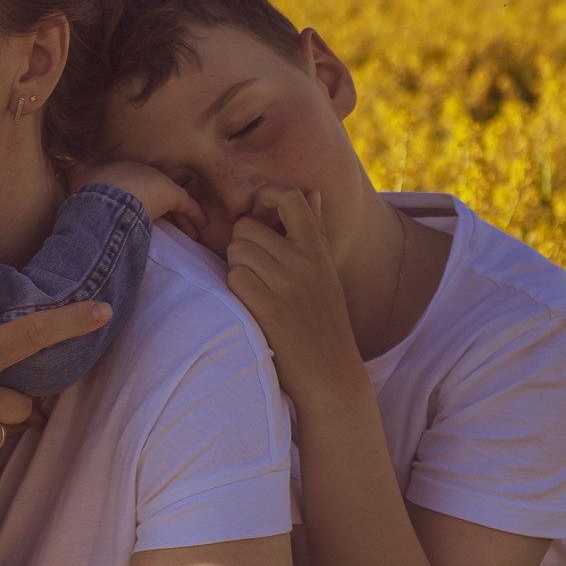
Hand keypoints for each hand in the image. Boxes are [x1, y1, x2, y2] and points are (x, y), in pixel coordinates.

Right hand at [76, 158, 203, 233]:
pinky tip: (201, 226)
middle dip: (166, 210)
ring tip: (190, 234)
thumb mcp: (77, 178)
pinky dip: (195, 214)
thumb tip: (67, 166)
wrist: (101, 194)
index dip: (144, 199)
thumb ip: (75, 173)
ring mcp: (158, 182)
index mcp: (123, 170)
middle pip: (159, 192)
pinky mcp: (170, 194)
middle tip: (173, 225)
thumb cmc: (88, 190)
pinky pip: (188, 205)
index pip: (139, 185)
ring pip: (176, 200)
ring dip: (183, 218)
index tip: (146, 211)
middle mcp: (143, 172)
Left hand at [223, 186, 365, 413]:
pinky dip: (235, 288)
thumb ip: (314, 229)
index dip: (265, 196)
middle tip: (253, 266)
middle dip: (242, 244)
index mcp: (317, 248)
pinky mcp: (268, 307)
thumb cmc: (324, 319)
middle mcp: (302, 260)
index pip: (289, 197)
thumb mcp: (325, 270)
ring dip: (236, 266)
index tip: (258, 212)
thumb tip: (312, 193)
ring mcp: (286, 283)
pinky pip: (234, 277)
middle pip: (246, 228)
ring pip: (236, 251)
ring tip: (254, 286)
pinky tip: (250, 302)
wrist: (330, 372)